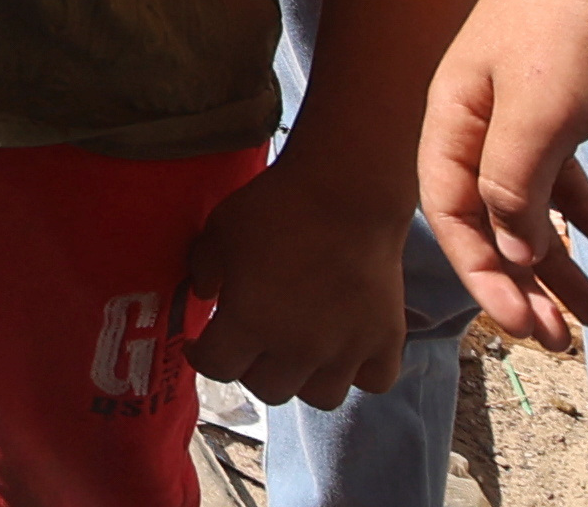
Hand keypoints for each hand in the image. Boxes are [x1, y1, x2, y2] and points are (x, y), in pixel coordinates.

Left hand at [185, 145, 413, 409]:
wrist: (346, 190)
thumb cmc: (276, 206)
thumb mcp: (219, 229)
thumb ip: (203, 268)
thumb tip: (203, 295)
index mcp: (250, 323)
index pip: (217, 368)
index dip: (202, 356)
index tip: (200, 343)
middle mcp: (298, 348)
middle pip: (267, 389)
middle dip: (250, 367)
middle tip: (250, 343)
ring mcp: (347, 349)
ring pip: (320, 396)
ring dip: (303, 378)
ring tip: (297, 351)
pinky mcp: (386, 340)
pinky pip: (375, 381)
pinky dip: (360, 372)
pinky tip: (346, 351)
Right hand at [421, 0, 587, 351]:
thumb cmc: (560, 18)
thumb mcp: (537, 109)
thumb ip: (515, 182)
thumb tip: (507, 249)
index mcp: (451, 120)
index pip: (452, 216)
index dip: (482, 278)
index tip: (523, 327)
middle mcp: (476, 121)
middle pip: (488, 219)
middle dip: (520, 283)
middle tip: (561, 339)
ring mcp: (517, 111)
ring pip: (527, 204)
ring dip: (554, 260)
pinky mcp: (559, 102)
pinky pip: (559, 177)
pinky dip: (577, 215)